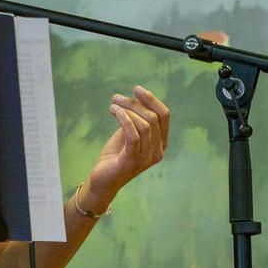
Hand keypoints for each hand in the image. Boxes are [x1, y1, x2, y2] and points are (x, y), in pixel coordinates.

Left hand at [81, 86, 169, 211]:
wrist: (102, 179)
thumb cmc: (115, 154)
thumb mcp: (128, 132)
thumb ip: (136, 118)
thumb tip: (138, 96)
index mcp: (160, 143)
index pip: (164, 116)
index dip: (152, 100)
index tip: (136, 89)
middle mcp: (158, 151)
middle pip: (153, 118)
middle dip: (136, 103)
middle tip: (117, 98)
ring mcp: (146, 158)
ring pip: (145, 125)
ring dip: (128, 110)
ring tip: (113, 105)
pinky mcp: (132, 161)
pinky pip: (134, 136)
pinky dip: (125, 120)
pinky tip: (115, 112)